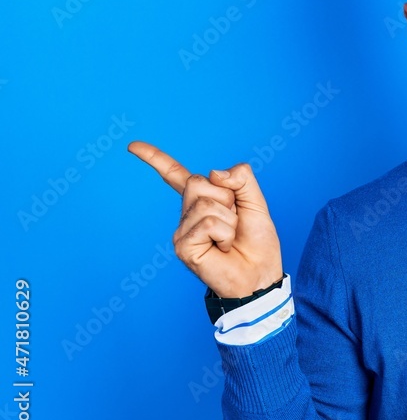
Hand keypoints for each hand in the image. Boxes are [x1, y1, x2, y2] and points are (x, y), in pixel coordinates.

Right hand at [127, 141, 282, 298]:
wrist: (260, 273)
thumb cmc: (257, 241)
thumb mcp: (256, 201)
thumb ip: (241, 177)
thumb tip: (214, 173)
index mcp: (203, 200)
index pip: (175, 175)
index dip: (155, 159)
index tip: (132, 146)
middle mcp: (187, 213)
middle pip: (197, 182)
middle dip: (226, 197)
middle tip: (234, 221)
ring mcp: (182, 230)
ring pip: (205, 203)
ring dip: (229, 219)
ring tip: (230, 237)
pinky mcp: (182, 246)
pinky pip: (208, 223)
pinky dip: (225, 233)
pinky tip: (223, 247)